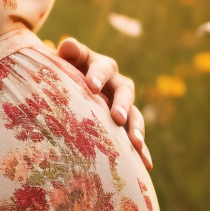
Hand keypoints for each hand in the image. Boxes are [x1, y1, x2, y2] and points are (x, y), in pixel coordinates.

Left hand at [57, 37, 150, 169]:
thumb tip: (68, 45)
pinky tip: (146, 165)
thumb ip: (68, 54)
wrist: (69, 89)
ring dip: (136, 128)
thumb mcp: (64, 62)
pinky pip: (136, 137)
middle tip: (117, 117)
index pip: (102, 67)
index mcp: (102, 66)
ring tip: (136, 143)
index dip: (97, 75)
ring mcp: (123, 105)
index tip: (91, 86)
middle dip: (122, 104)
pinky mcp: (125, 125)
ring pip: (134, 114)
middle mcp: (117, 84)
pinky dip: (142, 150)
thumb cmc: (63, 73)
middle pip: (125, 91)